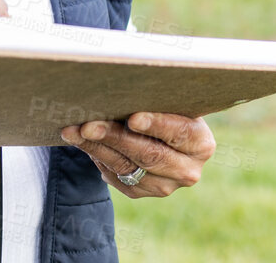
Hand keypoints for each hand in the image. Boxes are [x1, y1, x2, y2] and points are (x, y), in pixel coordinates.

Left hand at [60, 112, 215, 197]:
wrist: (159, 133)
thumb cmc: (165, 106)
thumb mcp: (171, 101)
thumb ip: (159, 97)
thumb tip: (126, 83)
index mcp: (201, 144)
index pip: (180, 133)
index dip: (157, 125)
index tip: (133, 117)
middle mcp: (188, 171)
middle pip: (149, 154)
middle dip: (116, 137)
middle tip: (90, 124)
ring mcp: (164, 186)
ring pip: (126, 166)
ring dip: (96, 147)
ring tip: (74, 131)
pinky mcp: (141, 193)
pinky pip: (115, 176)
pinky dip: (96, 156)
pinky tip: (80, 141)